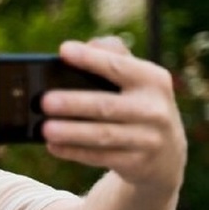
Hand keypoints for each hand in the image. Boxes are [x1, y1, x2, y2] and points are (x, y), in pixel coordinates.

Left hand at [41, 37, 186, 194]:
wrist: (165, 152)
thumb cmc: (138, 104)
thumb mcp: (137, 79)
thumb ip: (113, 56)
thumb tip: (88, 45)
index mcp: (152, 80)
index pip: (118, 66)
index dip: (91, 59)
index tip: (63, 51)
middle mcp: (153, 109)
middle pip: (107, 105)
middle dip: (74, 103)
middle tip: (45, 101)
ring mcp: (147, 139)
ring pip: (103, 135)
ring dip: (71, 132)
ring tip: (45, 128)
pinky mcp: (136, 163)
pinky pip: (100, 157)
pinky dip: (74, 152)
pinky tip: (53, 146)